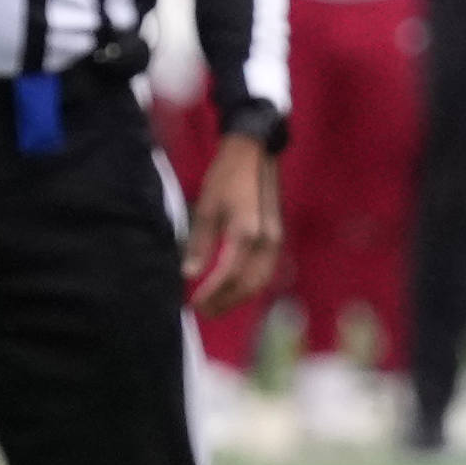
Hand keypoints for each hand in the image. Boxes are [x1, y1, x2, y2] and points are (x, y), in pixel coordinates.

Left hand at [185, 133, 283, 312]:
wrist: (254, 153)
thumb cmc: (226, 177)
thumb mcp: (206, 208)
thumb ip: (200, 243)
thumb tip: (189, 274)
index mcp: (245, 232)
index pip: (227, 275)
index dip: (210, 293)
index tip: (193, 303)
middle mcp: (266, 240)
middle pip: (247, 285)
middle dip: (225, 302)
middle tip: (202, 311)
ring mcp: (275, 240)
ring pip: (260, 281)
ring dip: (238, 297)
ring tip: (216, 305)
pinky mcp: (276, 237)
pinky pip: (265, 270)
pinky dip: (249, 284)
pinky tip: (232, 288)